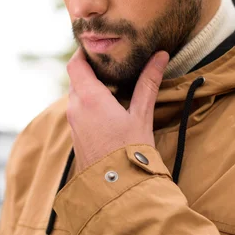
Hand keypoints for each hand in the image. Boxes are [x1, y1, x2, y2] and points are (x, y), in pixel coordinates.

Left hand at [67, 48, 168, 171]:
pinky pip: (77, 110)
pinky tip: (108, 108)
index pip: (75, 63)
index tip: (98, 46)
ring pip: (76, 95)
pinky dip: (88, 103)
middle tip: (111, 63)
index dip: (83, 51)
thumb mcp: (142, 115)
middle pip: (76, 78)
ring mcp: (73, 123)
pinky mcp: (75, 135)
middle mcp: (75, 108)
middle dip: (91, 69)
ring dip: (90, 87)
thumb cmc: (130, 150)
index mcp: (89, 98)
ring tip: (113, 84)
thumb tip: (160, 55)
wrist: (115, 188)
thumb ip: (148, 83)